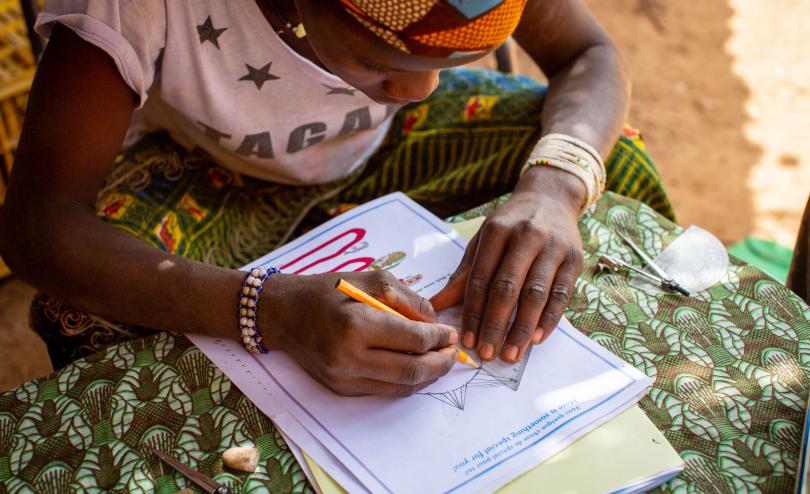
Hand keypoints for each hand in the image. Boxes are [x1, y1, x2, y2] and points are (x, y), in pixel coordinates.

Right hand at [262, 271, 458, 395]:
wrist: (284, 313)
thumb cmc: (329, 290)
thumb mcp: (372, 280)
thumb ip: (410, 300)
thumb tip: (438, 325)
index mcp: (357, 323)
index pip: (413, 339)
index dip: (439, 338)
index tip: (451, 333)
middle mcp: (349, 356)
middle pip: (412, 370)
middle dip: (441, 363)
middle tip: (453, 352)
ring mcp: (344, 377)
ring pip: (401, 386)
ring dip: (427, 376)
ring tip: (439, 361)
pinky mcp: (342, 389)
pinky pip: (385, 390)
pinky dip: (406, 381)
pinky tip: (415, 366)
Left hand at [431, 166, 584, 362]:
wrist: (551, 198)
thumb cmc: (510, 225)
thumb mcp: (483, 241)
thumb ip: (463, 275)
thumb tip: (435, 307)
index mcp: (497, 232)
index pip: (481, 279)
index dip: (473, 312)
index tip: (467, 340)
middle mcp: (527, 237)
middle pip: (507, 289)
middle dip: (495, 325)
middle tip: (486, 354)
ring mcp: (553, 248)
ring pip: (535, 296)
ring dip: (522, 329)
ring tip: (510, 354)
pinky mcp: (575, 260)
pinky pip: (560, 296)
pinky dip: (548, 320)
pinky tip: (536, 339)